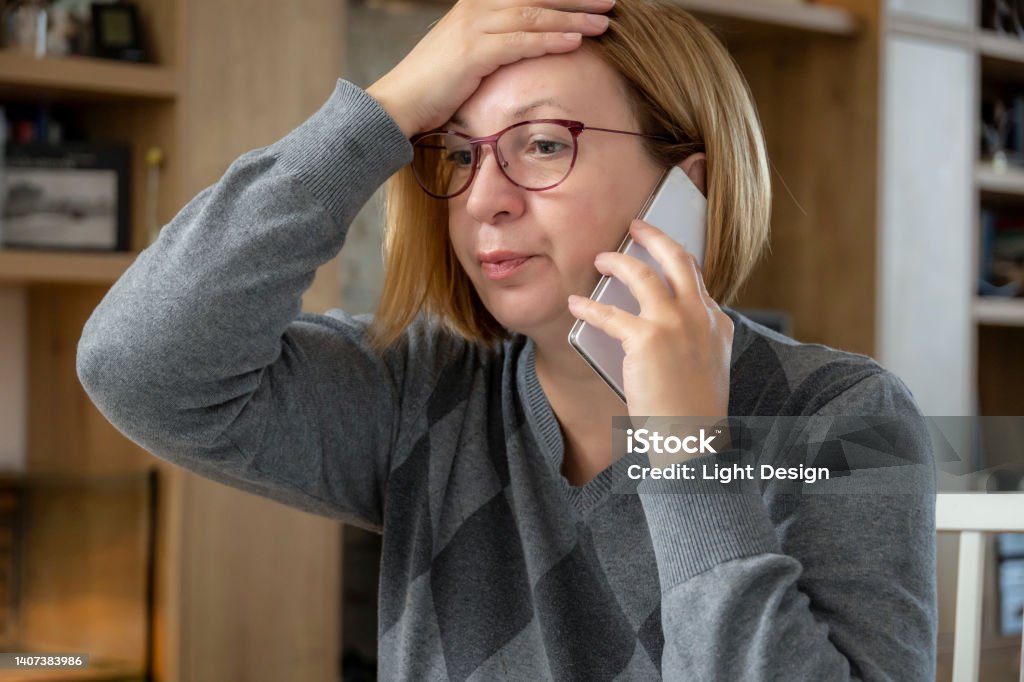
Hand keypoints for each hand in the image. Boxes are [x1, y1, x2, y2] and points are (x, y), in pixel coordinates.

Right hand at [366, 0, 613, 137]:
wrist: (398, 103)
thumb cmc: (434, 87)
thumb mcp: (468, 56)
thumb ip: (496, 44)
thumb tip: (524, 48)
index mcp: (477, 4)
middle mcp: (476, 7)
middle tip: (610, 0)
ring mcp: (473, 27)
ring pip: (533, 14)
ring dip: (573, 17)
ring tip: (604, 23)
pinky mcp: (473, 52)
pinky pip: (520, 41)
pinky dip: (550, 39)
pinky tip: (575, 41)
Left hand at [567, 218, 732, 418]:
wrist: (691, 440)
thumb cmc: (691, 412)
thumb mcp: (704, 368)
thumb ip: (690, 340)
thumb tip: (656, 326)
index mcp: (717, 325)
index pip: (696, 280)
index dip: (676, 261)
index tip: (660, 251)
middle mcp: (701, 317)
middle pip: (678, 259)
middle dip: (655, 236)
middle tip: (636, 226)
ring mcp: (675, 324)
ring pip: (643, 274)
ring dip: (618, 260)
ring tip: (600, 258)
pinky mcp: (647, 339)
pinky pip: (609, 313)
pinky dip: (589, 306)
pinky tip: (576, 303)